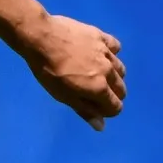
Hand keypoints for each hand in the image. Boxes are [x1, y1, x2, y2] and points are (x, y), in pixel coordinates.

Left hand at [20, 13, 124, 130]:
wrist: (41, 37)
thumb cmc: (48, 71)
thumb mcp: (63, 95)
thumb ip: (85, 110)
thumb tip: (101, 126)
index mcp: (99, 88)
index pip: (116, 107)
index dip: (107, 111)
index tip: (95, 107)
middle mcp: (108, 71)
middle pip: (121, 89)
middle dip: (112, 95)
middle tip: (95, 92)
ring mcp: (106, 52)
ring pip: (120, 69)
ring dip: (113, 76)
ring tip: (98, 74)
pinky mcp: (101, 36)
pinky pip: (115, 47)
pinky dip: (112, 53)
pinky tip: (100, 54)